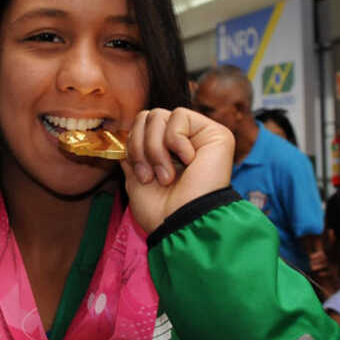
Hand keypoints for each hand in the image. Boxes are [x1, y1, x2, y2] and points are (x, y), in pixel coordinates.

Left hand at [121, 107, 234, 233]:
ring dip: (156, 148)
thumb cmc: (161, 211)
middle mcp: (183, 141)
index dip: (132, 144)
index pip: (140, 126)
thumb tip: (124, 137)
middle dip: (141, 146)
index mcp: (166, 152)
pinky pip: (179, 116)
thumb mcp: (135, 180)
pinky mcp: (215, 132)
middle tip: (149, 176)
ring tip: (167, 176)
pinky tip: (190, 162)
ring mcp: (199, 135)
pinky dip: (175, 141)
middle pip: (147, 116)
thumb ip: (131, 156)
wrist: (182, 223)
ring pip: (159, 115)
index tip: (138, 173)